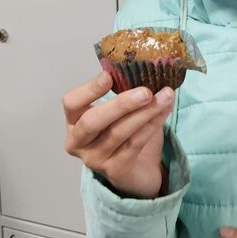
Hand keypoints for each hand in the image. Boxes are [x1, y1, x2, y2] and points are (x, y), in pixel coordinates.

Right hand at [63, 71, 174, 197]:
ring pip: (118, 132)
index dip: (89, 89)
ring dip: (144, 112)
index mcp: (75, 121)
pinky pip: (134, 144)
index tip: (108, 76)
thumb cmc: (127, 135)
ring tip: (165, 96)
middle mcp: (79, 142)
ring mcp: (95, 159)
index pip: (71, 103)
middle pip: (92, 121)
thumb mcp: (120, 112)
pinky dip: (152, 125)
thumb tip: (144, 65)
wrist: (139, 172)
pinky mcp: (115, 171)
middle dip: (120, 104)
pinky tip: (164, 111)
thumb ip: (123, 92)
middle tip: (145, 91)